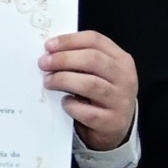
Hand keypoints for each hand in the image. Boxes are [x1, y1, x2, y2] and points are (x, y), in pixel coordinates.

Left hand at [40, 31, 137, 151]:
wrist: (116, 126)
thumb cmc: (101, 93)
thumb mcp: (100, 72)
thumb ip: (82, 59)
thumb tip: (51, 51)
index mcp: (121, 60)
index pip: (96, 41)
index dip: (69, 40)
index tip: (49, 45)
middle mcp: (124, 78)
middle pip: (92, 59)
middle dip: (64, 59)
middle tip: (44, 63)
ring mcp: (120, 100)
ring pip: (89, 84)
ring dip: (63, 80)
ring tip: (48, 82)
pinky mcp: (111, 121)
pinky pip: (87, 111)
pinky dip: (71, 105)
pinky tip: (64, 103)